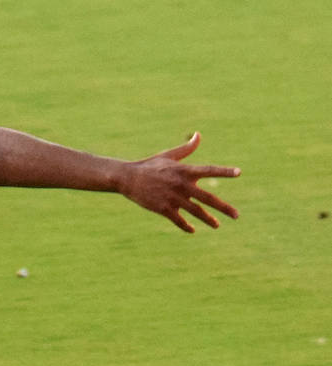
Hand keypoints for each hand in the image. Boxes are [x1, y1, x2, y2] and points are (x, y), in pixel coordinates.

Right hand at [121, 133, 240, 232]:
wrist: (128, 178)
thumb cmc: (149, 166)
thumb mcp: (169, 155)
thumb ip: (186, 149)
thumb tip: (198, 135)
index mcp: (184, 170)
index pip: (209, 170)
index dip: (224, 171)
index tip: (238, 173)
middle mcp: (181, 185)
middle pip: (207, 198)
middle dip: (224, 207)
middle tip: (237, 215)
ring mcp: (173, 198)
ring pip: (196, 212)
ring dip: (208, 219)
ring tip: (217, 225)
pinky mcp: (163, 208)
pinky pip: (179, 220)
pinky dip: (186, 226)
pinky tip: (192, 230)